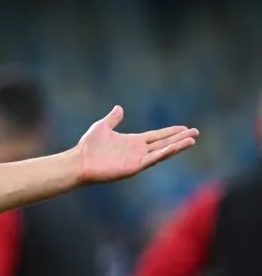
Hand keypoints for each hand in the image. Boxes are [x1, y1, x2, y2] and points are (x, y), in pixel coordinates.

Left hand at [75, 106, 197, 183]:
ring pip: (162, 151)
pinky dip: (165, 153)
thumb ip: (113, 119)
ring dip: (177, 146)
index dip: (170, 132)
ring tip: (192, 140)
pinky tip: (176, 147)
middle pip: (164, 143)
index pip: (157, 136)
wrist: (79, 161)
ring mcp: (137, 159)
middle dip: (180, 138)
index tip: (184, 128)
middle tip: (196, 133)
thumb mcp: (102, 126)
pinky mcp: (134, 167)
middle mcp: (138, 151)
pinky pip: (152, 159)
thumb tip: (119, 108)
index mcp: (133, 141)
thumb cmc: (88, 146)